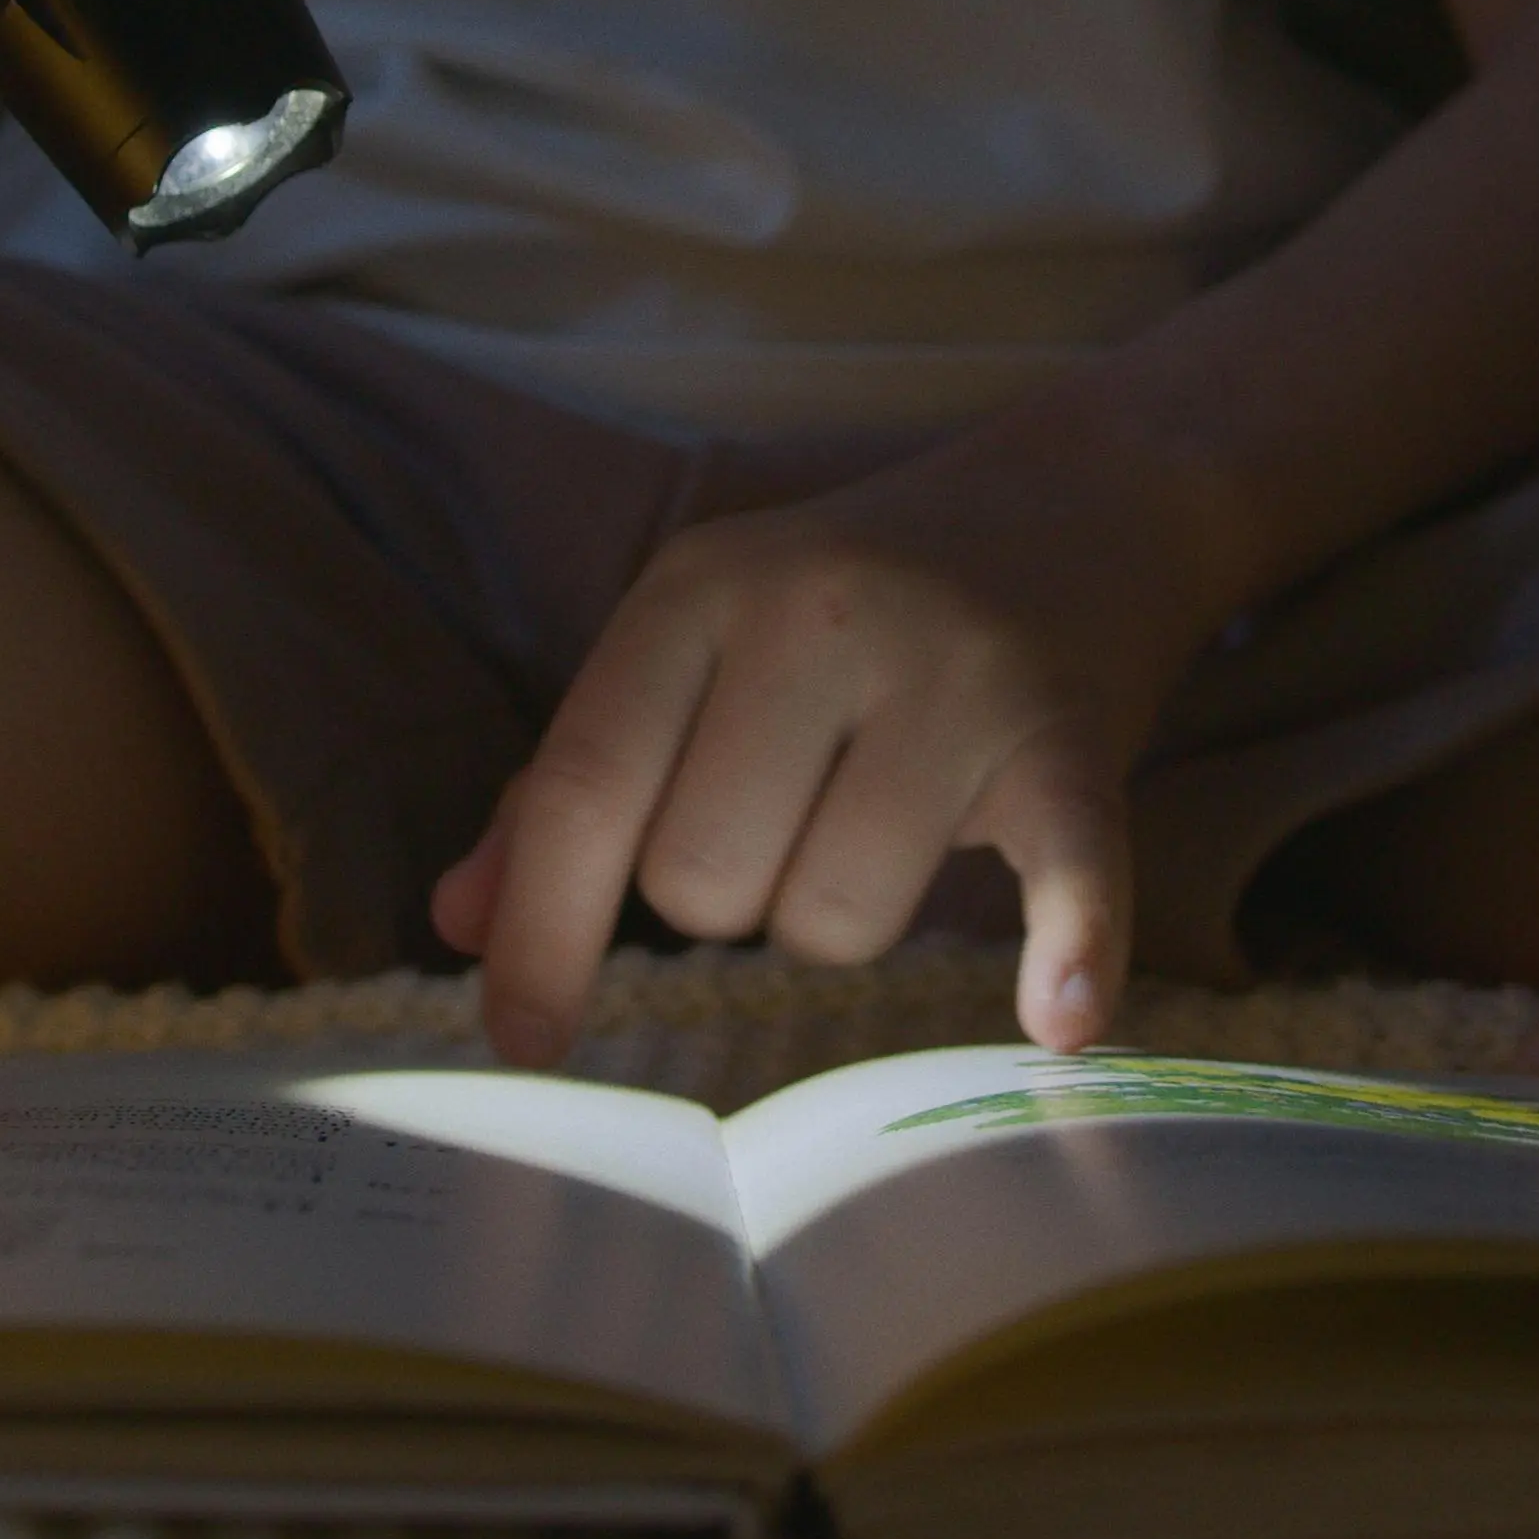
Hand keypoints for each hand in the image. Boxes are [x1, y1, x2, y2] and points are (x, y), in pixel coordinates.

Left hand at [432, 423, 1230, 1068]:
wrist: (1076, 501)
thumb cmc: (852, 600)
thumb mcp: (694, 644)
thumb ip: (569, 783)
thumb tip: (462, 924)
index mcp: (698, 590)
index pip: (583, 788)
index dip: (539, 932)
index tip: (519, 1038)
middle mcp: (817, 615)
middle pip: (703, 881)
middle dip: (730, 902)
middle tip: (796, 823)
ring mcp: (952, 675)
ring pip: (837, 916)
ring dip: (847, 917)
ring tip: (888, 823)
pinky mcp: (1070, 739)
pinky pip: (1062, 878)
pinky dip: (1069, 953)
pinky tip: (1059, 1017)